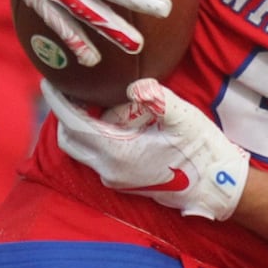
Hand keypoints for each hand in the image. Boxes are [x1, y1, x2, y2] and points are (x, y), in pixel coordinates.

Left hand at [46, 78, 250, 219]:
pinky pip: (97, 155)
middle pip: (70, 139)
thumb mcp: (183, 118)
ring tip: (113, 103)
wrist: (219, 186)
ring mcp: (115, 179)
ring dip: (87, 124)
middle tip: (77, 88)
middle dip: (67, 113)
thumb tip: (133, 87)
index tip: (48, 80)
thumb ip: (156, 98)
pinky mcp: (123, 181)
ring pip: (82, 148)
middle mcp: (110, 171)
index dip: (58, 101)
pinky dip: (98, 135)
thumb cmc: (202, 150)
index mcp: (118, 154)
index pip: (74, 124)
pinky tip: (121, 119)